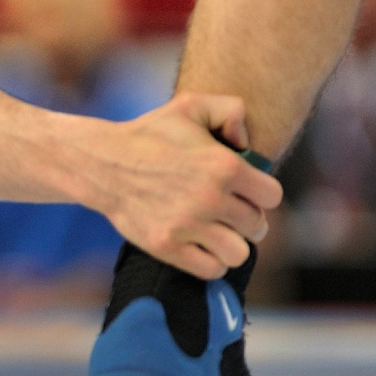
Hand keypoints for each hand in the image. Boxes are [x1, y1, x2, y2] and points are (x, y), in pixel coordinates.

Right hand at [83, 91, 283, 279]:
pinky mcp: (168, 246)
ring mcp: (188, 225)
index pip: (271, 196)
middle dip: (247, 219)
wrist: (103, 162)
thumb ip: (231, 110)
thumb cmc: (150, 134)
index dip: (261, 194)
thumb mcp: (191, 105)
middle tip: (229, 212)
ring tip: (218, 232)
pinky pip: (212, 270)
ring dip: (231, 244)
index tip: (246, 192)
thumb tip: (247, 143)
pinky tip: (200, 244)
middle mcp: (210, 197)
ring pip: (238, 253)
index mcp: (223, 165)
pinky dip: (210, 261)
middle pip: (257, 226)